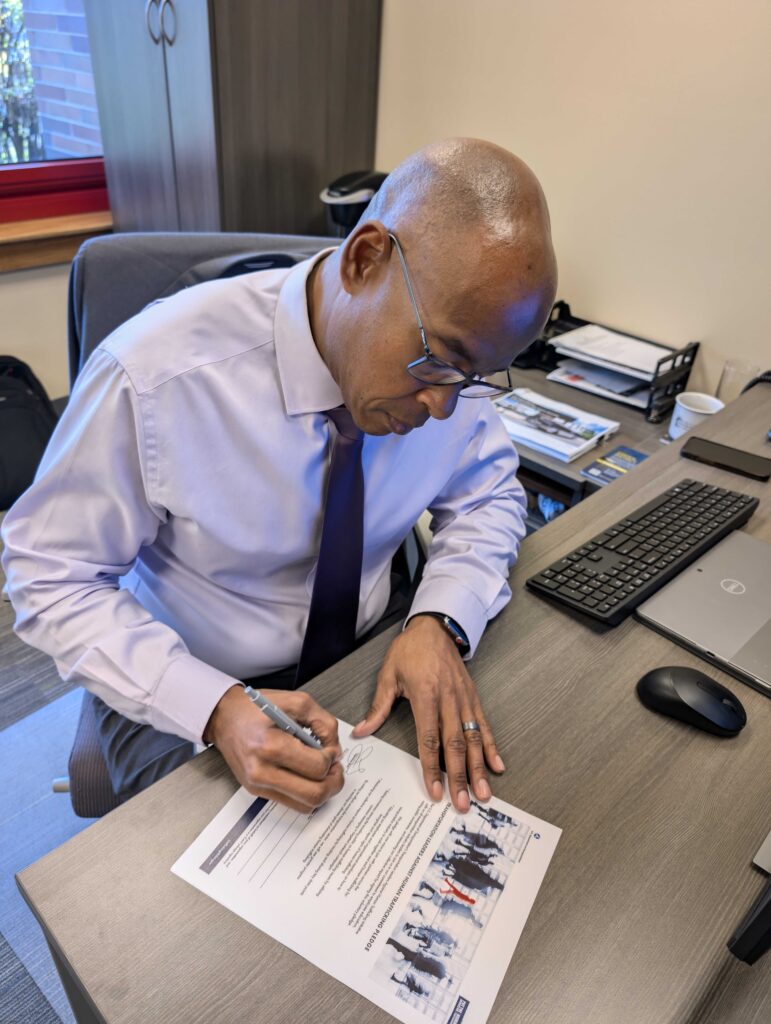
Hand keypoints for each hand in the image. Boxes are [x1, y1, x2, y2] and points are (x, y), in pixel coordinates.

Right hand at [203, 686, 343, 812]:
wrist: (223, 717)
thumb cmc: (256, 707)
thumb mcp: (296, 702)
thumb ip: (323, 723)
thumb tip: (336, 750)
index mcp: (270, 745)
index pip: (316, 767)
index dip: (332, 759)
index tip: (330, 749)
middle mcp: (262, 771)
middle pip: (313, 794)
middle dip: (334, 782)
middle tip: (335, 767)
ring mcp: (258, 785)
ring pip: (305, 805)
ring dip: (322, 791)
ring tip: (323, 773)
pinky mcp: (256, 792)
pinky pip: (292, 804)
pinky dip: (306, 794)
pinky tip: (307, 777)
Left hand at [351, 616, 503, 811]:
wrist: (434, 627)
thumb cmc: (409, 650)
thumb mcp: (388, 675)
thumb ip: (378, 706)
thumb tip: (360, 731)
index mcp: (426, 695)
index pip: (429, 739)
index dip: (432, 767)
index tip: (435, 791)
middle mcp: (449, 700)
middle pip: (455, 745)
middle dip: (459, 777)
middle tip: (463, 803)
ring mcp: (464, 699)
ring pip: (473, 739)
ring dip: (479, 768)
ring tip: (484, 793)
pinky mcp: (473, 697)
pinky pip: (484, 725)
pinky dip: (492, 747)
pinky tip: (497, 766)